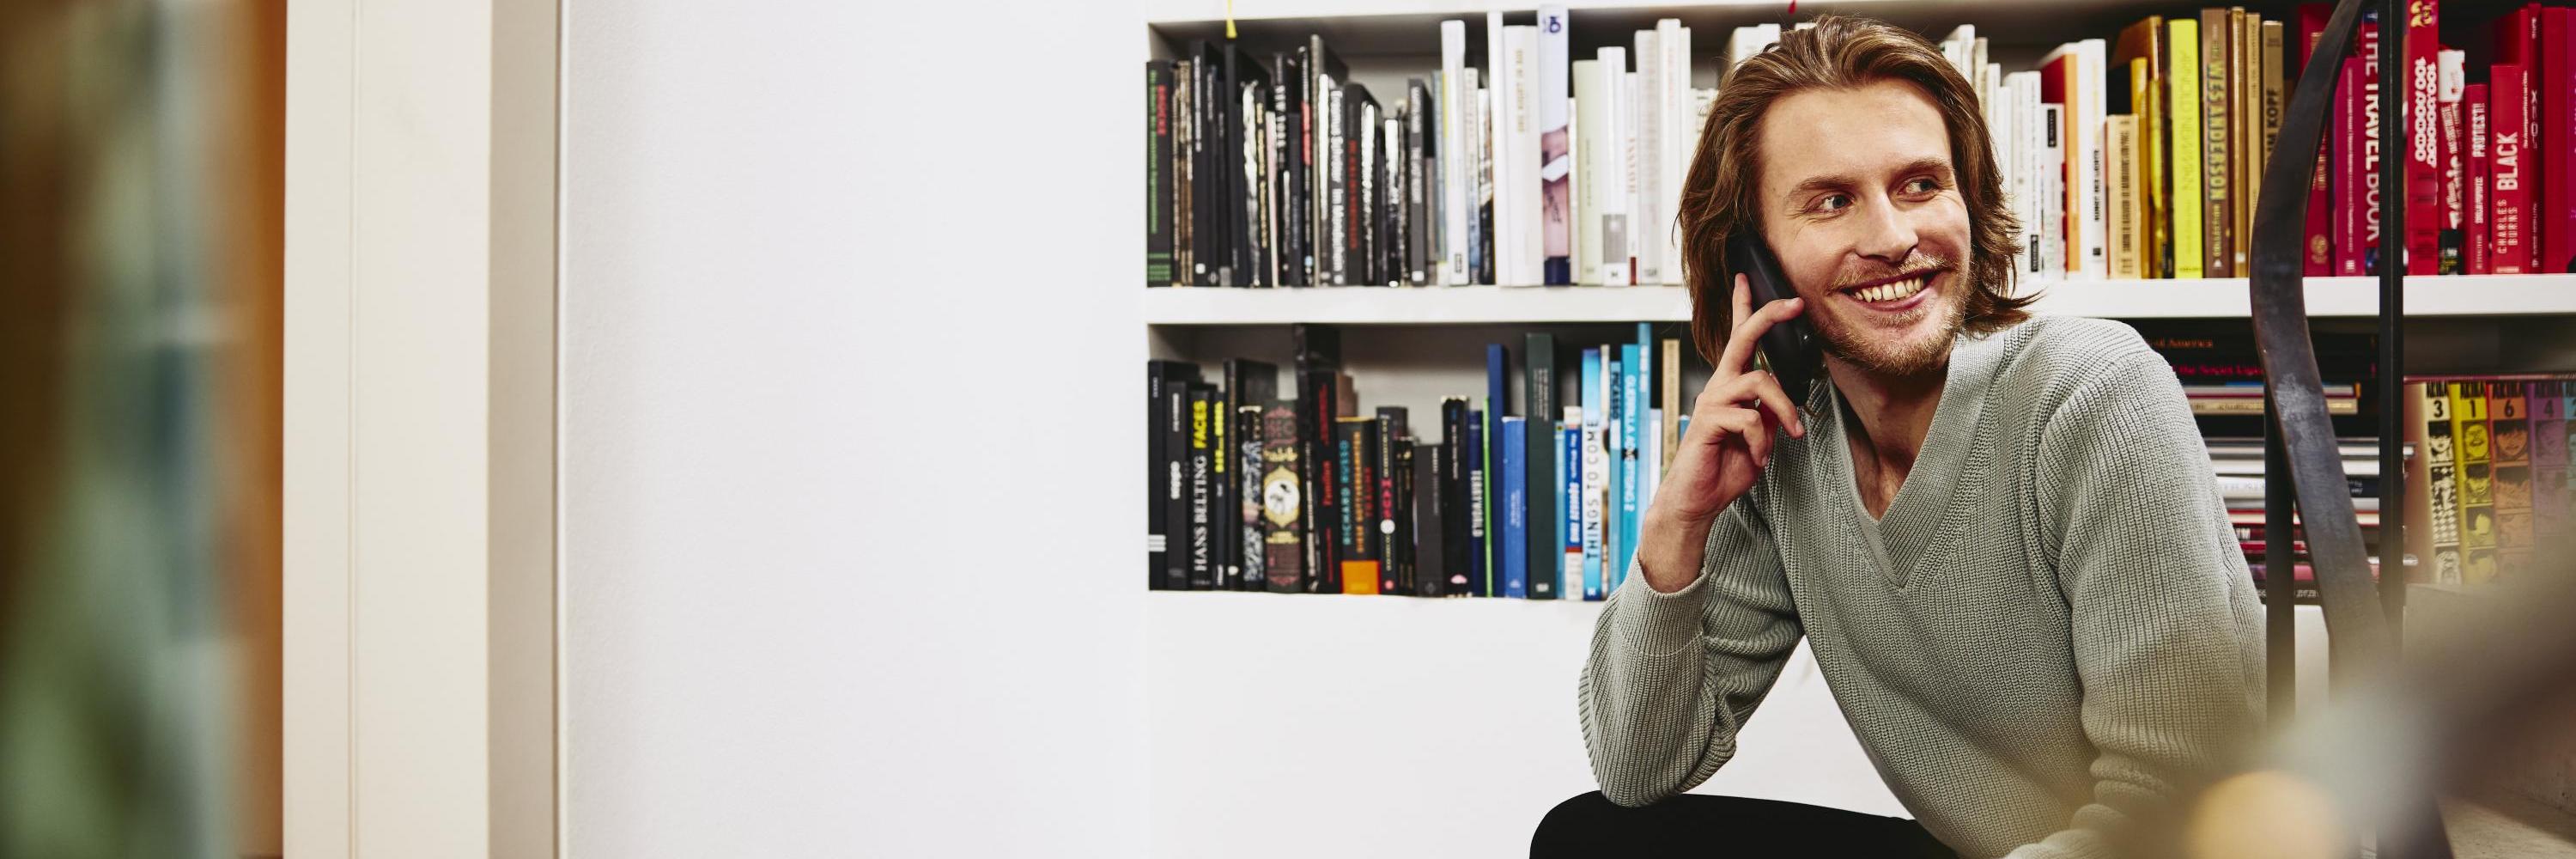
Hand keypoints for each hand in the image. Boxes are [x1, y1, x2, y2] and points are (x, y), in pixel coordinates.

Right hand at [1637, 275, 1807, 592]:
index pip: (1738, 340)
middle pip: (1742, 339)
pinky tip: (1756, 455)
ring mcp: (1713, 402)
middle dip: (1767, 316)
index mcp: (1731, 387)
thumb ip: (1767, 415)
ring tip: (1790, 433)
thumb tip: (1781, 404)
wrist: (1696, 500)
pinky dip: (1761, 441)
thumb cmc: (1723, 468)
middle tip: (1794, 303)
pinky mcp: (1709, 422)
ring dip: (1784, 410)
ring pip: (1760, 382)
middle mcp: (1719, 388)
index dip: (1743, 307)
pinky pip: (1749, 419)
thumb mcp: (1758, 438)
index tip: (1748, 279)